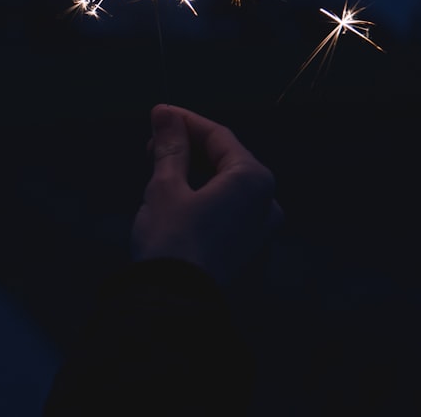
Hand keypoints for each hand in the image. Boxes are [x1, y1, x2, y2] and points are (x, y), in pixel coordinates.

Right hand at [132, 104, 281, 283]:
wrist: (174, 305)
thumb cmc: (171, 241)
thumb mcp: (165, 186)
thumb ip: (170, 146)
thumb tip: (165, 114)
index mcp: (253, 181)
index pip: (219, 136)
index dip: (185, 121)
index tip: (158, 114)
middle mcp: (267, 205)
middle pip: (226, 162)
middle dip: (189, 148)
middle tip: (152, 142)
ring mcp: (262, 235)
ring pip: (227, 190)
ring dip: (194, 174)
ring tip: (159, 170)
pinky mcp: (249, 256)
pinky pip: (228, 215)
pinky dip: (204, 200)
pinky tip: (176, 202)